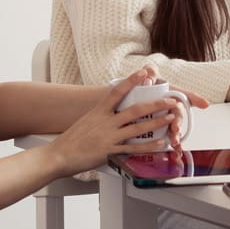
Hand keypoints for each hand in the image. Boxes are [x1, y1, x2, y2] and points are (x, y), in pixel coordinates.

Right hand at [46, 70, 187, 174]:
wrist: (58, 155)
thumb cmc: (70, 140)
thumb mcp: (86, 121)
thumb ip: (101, 117)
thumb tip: (111, 113)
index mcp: (99, 111)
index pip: (117, 91)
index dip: (132, 81)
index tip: (144, 73)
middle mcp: (106, 121)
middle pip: (135, 110)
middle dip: (156, 104)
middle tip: (171, 100)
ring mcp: (109, 136)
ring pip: (138, 128)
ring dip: (157, 123)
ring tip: (171, 118)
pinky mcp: (110, 151)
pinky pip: (133, 148)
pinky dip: (149, 147)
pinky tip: (160, 144)